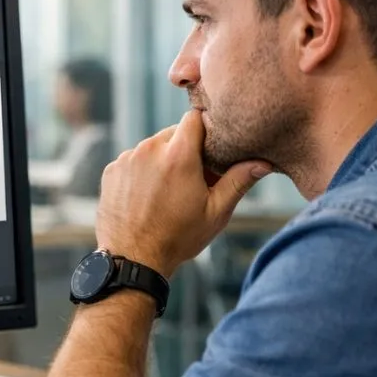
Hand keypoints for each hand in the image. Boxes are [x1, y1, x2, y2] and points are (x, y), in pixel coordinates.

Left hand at [95, 110, 270, 276]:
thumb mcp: (215, 212)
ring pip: (152, 147)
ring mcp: (127, 159)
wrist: (134, 259)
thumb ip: (238, 181)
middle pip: (173, 133)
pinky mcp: (111, 170)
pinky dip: (142, 171)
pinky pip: (132, 160)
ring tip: (168, 190)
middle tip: (193, 177)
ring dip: (162, 160)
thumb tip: (264, 163)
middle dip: (185, 149)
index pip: (195, 117)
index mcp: (178, 155)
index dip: (205, 127)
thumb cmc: (178, 238)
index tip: (211, 144)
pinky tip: (147, 196)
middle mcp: (149, 150)